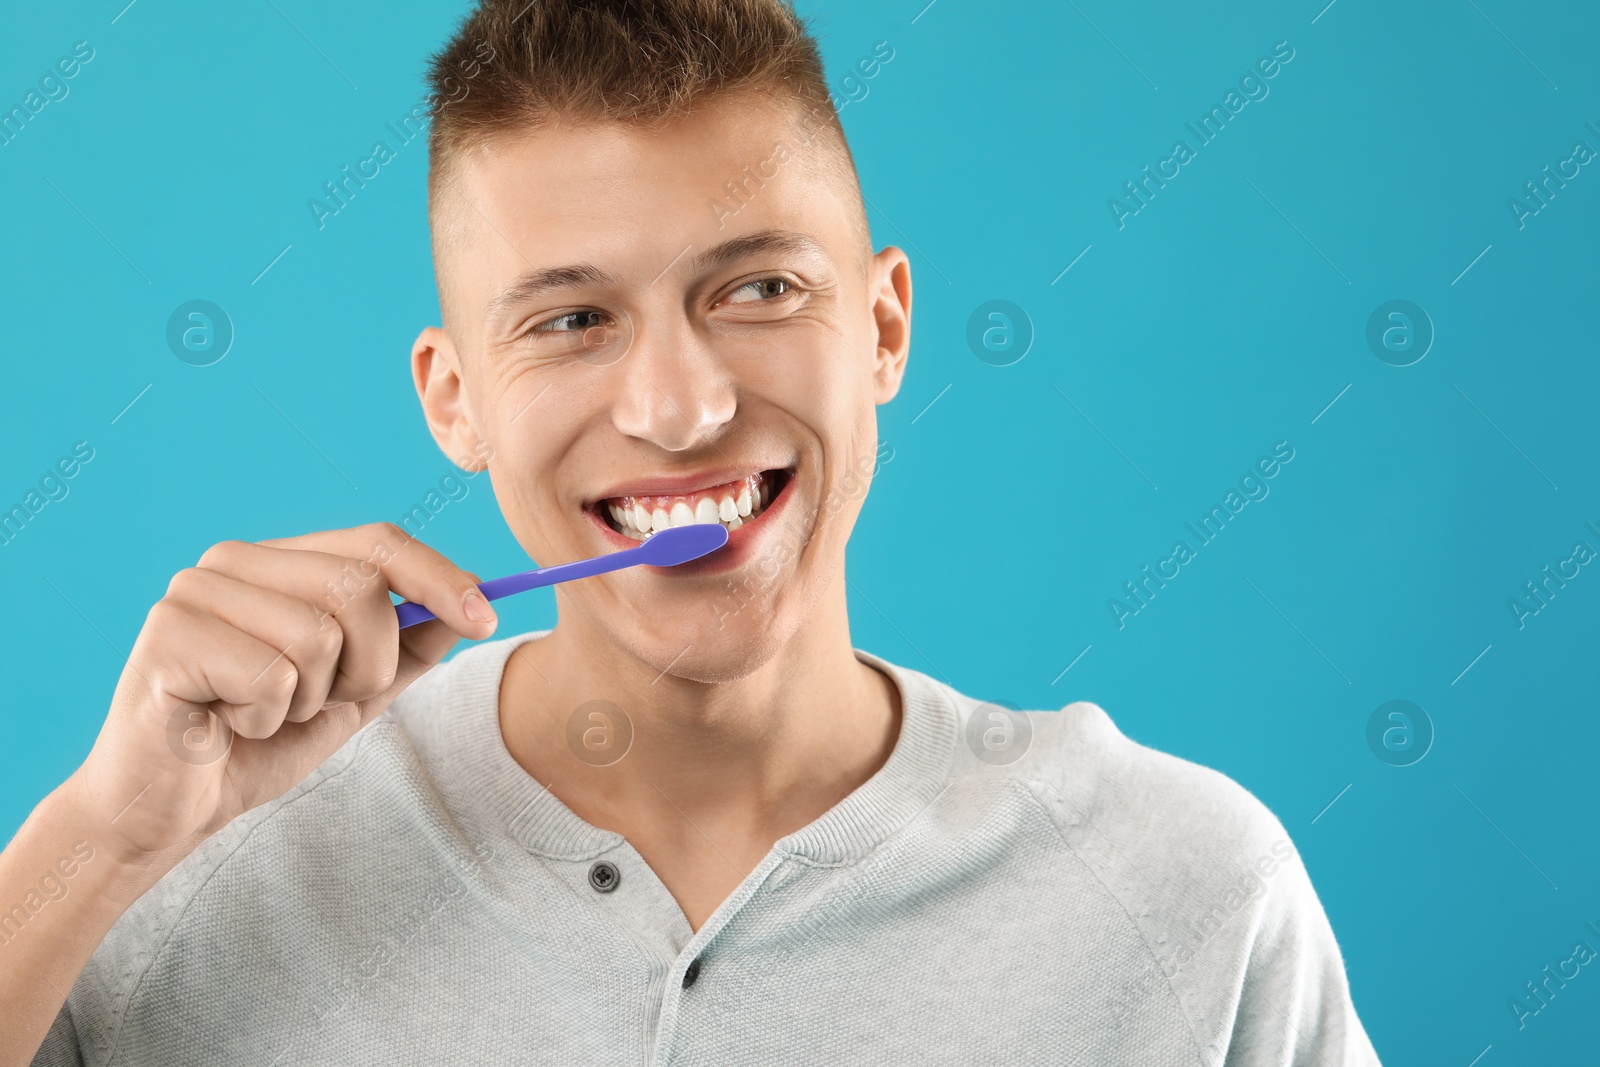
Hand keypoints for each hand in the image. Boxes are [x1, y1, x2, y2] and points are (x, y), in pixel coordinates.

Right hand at [66, 523, 496, 865]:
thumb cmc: (258, 744)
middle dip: (368, 663)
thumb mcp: (355, 693)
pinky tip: (229, 724)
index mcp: (279, 561)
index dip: (440, 577)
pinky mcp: (168, 637)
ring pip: (320, 633)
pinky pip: (273, 677)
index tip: (487, 618)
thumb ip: (410, 647)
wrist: (171, 810)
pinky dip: (267, 719)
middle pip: (360, 586)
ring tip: (264, 714)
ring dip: (310, 698)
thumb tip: (476, 604)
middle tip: (323, 702)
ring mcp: (195, 592)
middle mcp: (234, 560)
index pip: (379, 541)